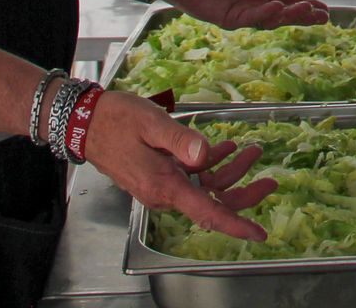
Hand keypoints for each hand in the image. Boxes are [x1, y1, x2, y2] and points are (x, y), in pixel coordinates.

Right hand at [83, 89, 277, 241]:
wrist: (84, 124)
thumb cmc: (116, 121)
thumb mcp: (152, 124)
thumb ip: (180, 140)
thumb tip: (205, 153)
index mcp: (164, 185)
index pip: (207, 213)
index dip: (235, 225)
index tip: (258, 234)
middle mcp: (164, 192)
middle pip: (213, 203)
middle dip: (244, 192)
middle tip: (271, 179)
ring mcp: (161, 186)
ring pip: (205, 189)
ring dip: (230, 172)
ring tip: (250, 150)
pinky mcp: (158, 177)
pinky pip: (191, 178)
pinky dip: (210, 165)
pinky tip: (224, 148)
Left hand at [153, 0, 329, 26]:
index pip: (286, 0)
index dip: (304, 5)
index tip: (324, 9)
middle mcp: (250, 4)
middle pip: (284, 14)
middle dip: (304, 17)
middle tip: (323, 17)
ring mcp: (239, 13)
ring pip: (270, 20)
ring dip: (288, 16)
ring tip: (306, 10)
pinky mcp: (226, 18)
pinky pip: (249, 19)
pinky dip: (264, 15)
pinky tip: (277, 8)